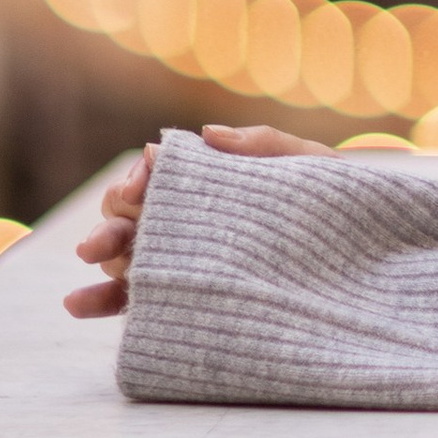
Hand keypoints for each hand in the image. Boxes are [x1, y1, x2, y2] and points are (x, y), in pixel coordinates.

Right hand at [62, 124, 335, 315]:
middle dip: (111, 218)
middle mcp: (185, 219)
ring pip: (124, 252)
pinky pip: (133, 300)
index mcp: (208, 181)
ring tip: (88, 259)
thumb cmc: (333, 204)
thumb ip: (262, 146)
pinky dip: (101, 300)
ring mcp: (179, 259)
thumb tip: (208, 134)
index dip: (142, 176)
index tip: (142, 186)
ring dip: (100, 253)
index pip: (159, 173)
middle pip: (131, 212)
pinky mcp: (179, 299)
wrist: (360, 254)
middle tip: (102, 237)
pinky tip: (77, 303)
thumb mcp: (308, 169)